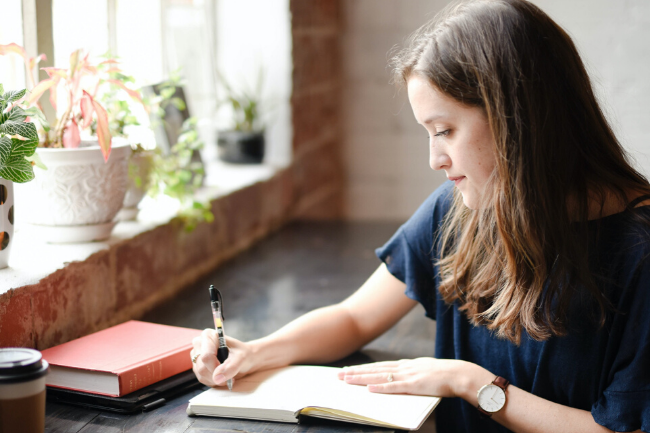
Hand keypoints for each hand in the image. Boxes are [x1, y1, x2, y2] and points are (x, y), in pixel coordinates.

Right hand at [191, 329, 253, 387]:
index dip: (216, 367)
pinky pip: (202, 378)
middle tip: (230, 374)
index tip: (227, 371)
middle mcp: (199, 344)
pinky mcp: (197, 366)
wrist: (244, 358)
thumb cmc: (243, 354)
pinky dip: (213, 381)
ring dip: (216, 379)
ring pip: (201, 374)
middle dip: (217, 375)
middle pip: (202, 367)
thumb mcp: (242, 358)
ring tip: (227, 374)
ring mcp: (196, 355)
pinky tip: (222, 376)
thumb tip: (217, 378)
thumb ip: (231, 367)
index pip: (206, 356)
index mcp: (209, 335)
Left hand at [337, 357, 470, 397]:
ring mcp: (408, 375)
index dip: (364, 368)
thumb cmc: (444, 376)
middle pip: (374, 369)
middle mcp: (404, 367)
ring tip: (346, 380)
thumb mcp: (425, 371)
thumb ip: (412, 374)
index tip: (349, 370)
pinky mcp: (413, 385)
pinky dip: (380, 387)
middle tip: (339, 375)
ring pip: (379, 376)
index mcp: (406, 364)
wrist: (459, 374)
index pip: (380, 366)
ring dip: (362, 378)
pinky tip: (368, 388)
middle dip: (356, 372)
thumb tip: (402, 379)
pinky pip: (393, 387)